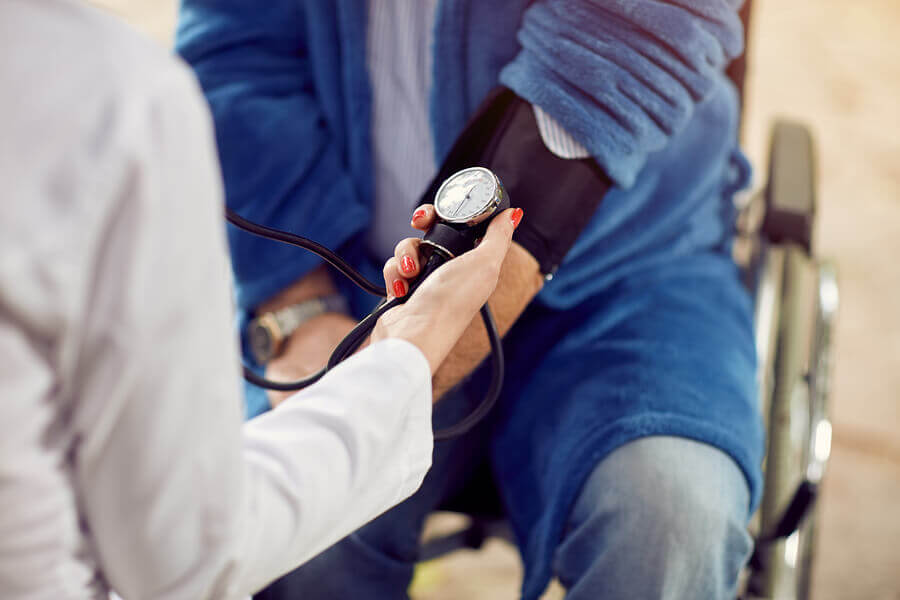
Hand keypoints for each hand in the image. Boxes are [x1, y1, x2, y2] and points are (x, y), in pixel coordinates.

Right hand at [370, 205, 523, 373]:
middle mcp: (452, 271)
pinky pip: (394, 266)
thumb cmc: (450, 305)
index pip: (465, 228)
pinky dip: (395, 273)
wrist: (413, 335)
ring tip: (411, 273)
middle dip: (423, 227)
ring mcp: (426, 280)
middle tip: (419, 223)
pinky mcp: (404, 289)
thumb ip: (499, 237)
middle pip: (434, 232)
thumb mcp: (484, 264)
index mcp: (475, 264)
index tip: (445, 209)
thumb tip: (514, 214)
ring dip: (406, 255)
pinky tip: (401, 289)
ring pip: (411, 247)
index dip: (453, 214)